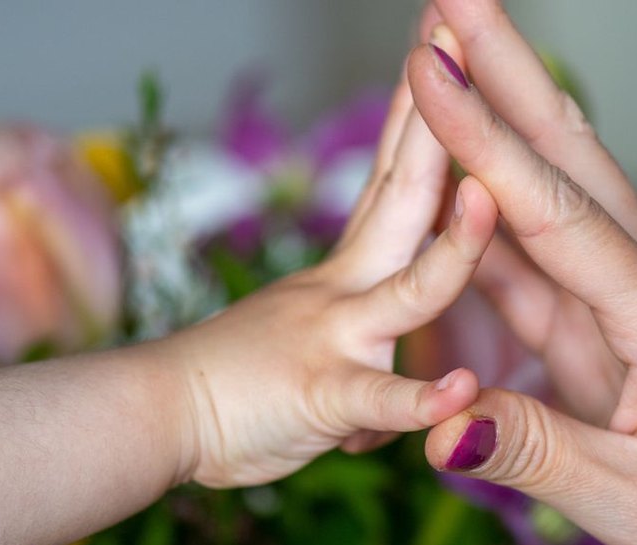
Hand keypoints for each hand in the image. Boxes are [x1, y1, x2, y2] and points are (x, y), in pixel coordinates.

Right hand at [164, 26, 497, 487]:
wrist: (147, 414)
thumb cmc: (229, 383)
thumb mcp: (299, 339)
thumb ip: (354, 342)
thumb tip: (382, 370)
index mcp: (350, 270)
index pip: (393, 176)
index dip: (422, 112)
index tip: (443, 49)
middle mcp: (347, 287)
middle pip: (405, 193)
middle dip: (437, 116)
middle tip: (456, 32)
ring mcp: (337, 338)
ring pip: (412, 290)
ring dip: (456, 246)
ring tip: (490, 196)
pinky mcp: (322, 398)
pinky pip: (377, 398)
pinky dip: (419, 398)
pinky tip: (460, 387)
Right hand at [409, 2, 636, 544]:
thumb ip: (538, 455)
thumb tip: (437, 428)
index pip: (555, 213)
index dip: (484, 142)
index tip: (429, 72)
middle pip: (566, 165)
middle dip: (506, 75)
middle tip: (453, 1)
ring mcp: (630, 311)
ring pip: (552, 202)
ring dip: (500, 128)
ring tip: (450, 65)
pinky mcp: (613, 340)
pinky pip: (542, 270)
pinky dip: (494, 220)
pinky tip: (465, 184)